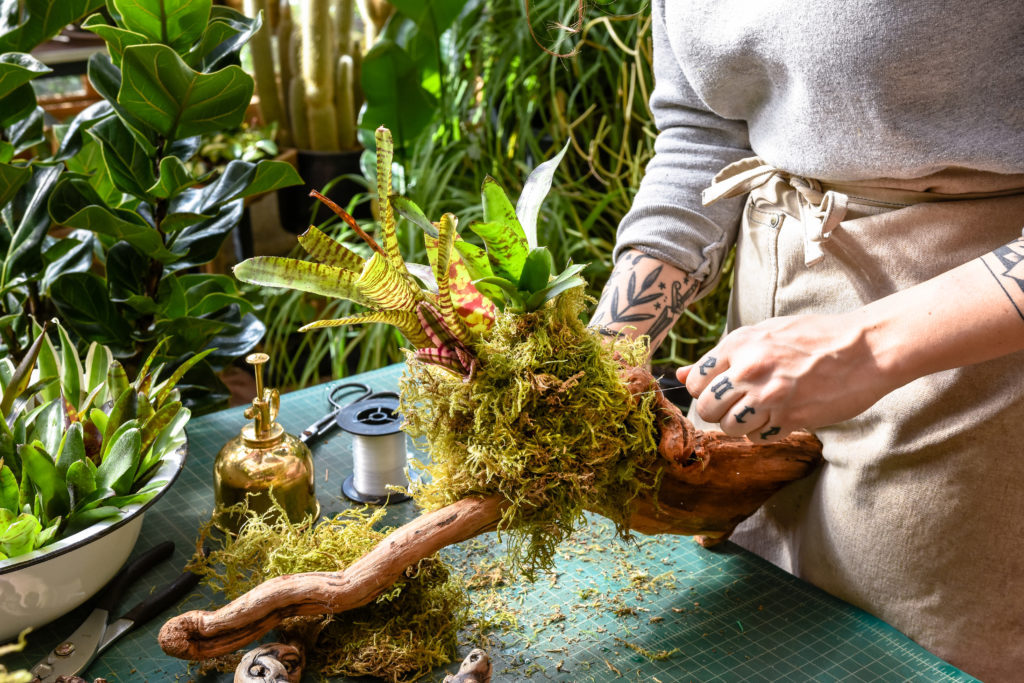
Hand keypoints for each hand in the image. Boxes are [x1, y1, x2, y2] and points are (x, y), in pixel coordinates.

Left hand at [677, 313, 893, 440]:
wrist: (863, 349)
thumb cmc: (814, 338)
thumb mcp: (764, 333)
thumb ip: (723, 356)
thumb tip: (681, 375)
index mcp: (739, 344)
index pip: (695, 381)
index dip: (704, 390)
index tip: (719, 391)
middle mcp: (749, 370)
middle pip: (706, 408)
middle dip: (718, 412)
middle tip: (738, 405)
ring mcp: (769, 396)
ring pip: (729, 427)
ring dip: (741, 425)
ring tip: (760, 412)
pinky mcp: (790, 418)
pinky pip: (758, 437)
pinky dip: (763, 433)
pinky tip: (779, 418)